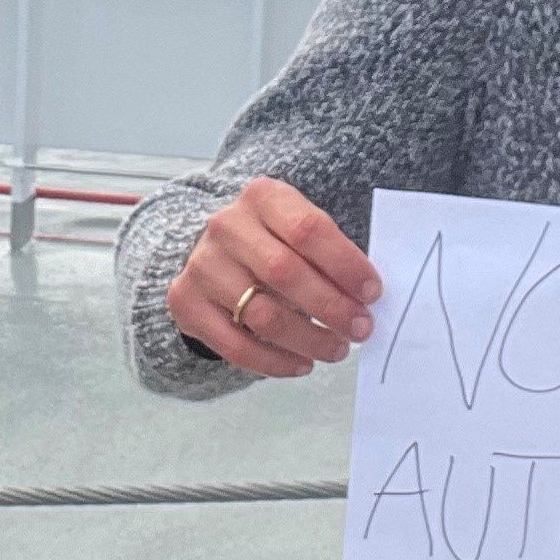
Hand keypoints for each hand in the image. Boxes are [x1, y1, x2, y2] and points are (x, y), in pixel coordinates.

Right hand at [165, 176, 381, 377]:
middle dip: (331, 307)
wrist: (216, 253)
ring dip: (308, 339)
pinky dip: (276, 362)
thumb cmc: (275, 243)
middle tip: (360, 328)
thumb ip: (328, 255)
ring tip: (336, 349)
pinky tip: (302, 363)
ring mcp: (202, 265)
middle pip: (284, 272)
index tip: (373, 293)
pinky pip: (235, 346)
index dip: (345, 264)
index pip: (308, 228)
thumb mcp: (299, 230)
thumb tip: (366, 298)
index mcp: (262, 196)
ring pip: (262, 314)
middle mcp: (226, 226)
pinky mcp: (186, 302)